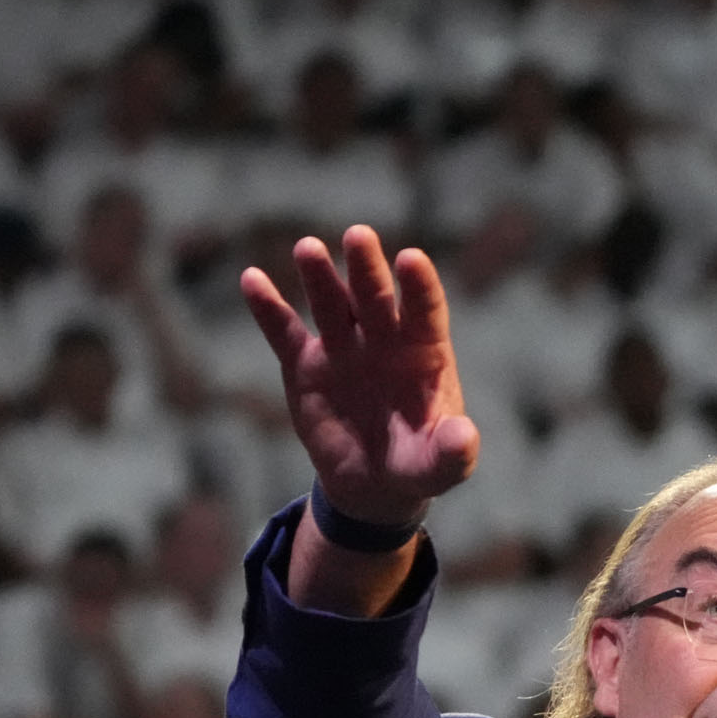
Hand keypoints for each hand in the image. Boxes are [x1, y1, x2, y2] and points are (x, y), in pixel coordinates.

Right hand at [240, 227, 478, 525]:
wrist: (375, 482)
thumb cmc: (419, 465)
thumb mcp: (441, 467)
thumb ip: (454, 451)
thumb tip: (464, 437)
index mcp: (424, 354)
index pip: (424, 312)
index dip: (419, 287)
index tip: (411, 259)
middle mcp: (384, 340)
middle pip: (375, 297)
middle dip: (367, 268)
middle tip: (359, 235)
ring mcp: (343, 347)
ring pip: (331, 304)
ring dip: (319, 276)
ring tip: (308, 247)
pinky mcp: (305, 365)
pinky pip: (284, 332)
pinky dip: (268, 307)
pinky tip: (252, 280)